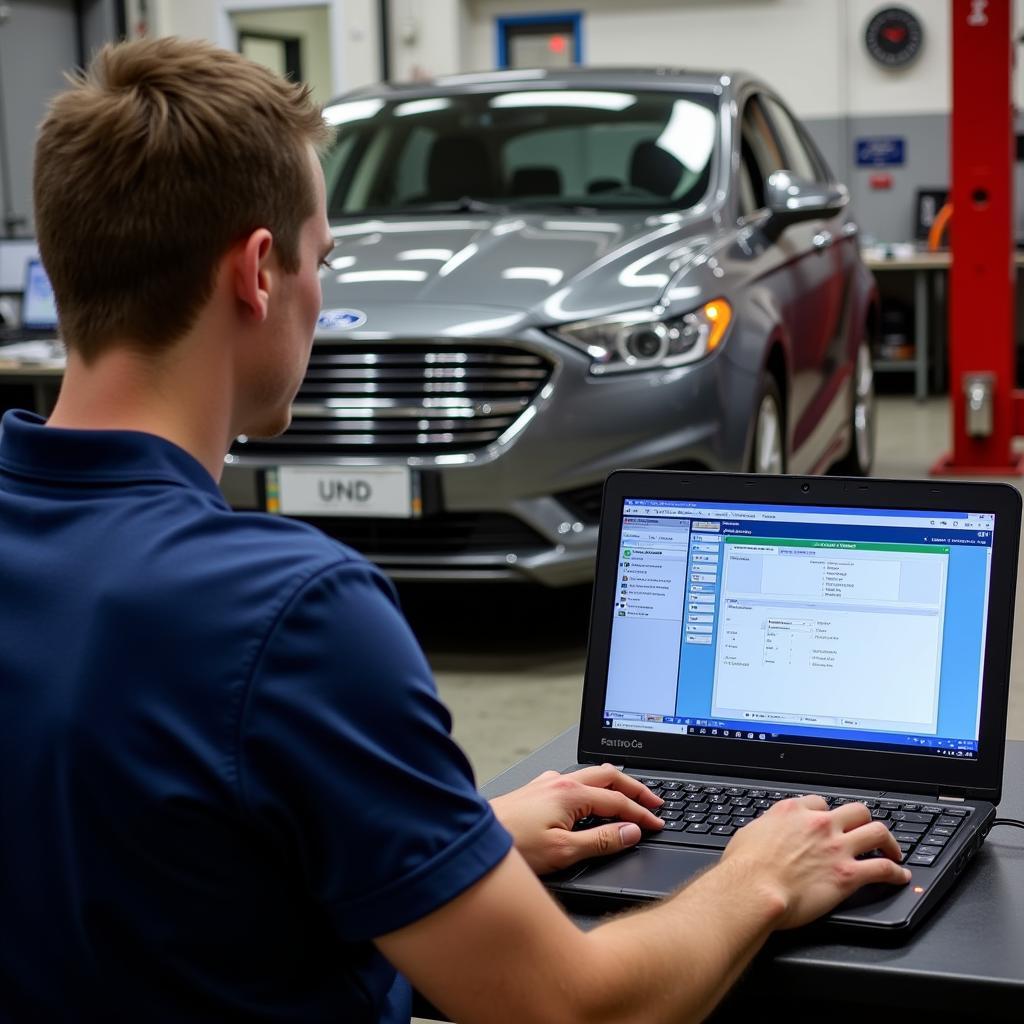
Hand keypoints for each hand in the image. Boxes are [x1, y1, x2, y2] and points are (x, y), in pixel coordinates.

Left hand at [489, 764, 663, 874]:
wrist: (467, 841)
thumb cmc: (512, 847)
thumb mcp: (563, 852)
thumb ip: (601, 842)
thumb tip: (630, 832)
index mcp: (570, 793)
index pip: (618, 801)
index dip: (642, 813)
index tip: (658, 822)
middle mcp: (558, 782)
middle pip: (608, 776)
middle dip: (634, 788)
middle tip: (654, 801)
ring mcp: (545, 783)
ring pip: (589, 775)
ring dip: (613, 785)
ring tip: (628, 795)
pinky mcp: (534, 791)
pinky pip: (572, 781)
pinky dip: (591, 788)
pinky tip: (587, 800)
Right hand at [721, 796, 911, 928]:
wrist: (753, 890)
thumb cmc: (744, 868)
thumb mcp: (749, 835)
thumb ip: (766, 829)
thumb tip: (766, 834)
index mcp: (793, 812)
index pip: (820, 802)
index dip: (828, 813)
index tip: (830, 823)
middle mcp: (819, 824)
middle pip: (856, 811)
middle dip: (863, 821)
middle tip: (866, 832)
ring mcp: (837, 848)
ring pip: (877, 832)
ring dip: (888, 841)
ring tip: (892, 851)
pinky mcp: (848, 875)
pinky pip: (883, 868)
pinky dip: (896, 872)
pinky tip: (900, 876)